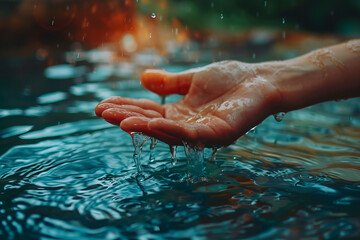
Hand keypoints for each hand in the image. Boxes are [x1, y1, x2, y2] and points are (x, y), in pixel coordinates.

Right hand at [95, 61, 281, 145]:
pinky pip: (191, 134)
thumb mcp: (193, 79)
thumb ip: (170, 83)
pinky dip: (171, 129)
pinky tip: (153, 122)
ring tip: (119, 119)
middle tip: (102, 112)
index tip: (102, 104)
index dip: (126, 107)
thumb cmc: (231, 80)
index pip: (147, 112)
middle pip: (152, 124)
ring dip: (143, 126)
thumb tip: (143, 78)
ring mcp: (201, 133)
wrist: (261, 80)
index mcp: (180, 113)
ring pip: (167, 133)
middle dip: (126, 118)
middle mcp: (187, 126)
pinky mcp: (218, 135)